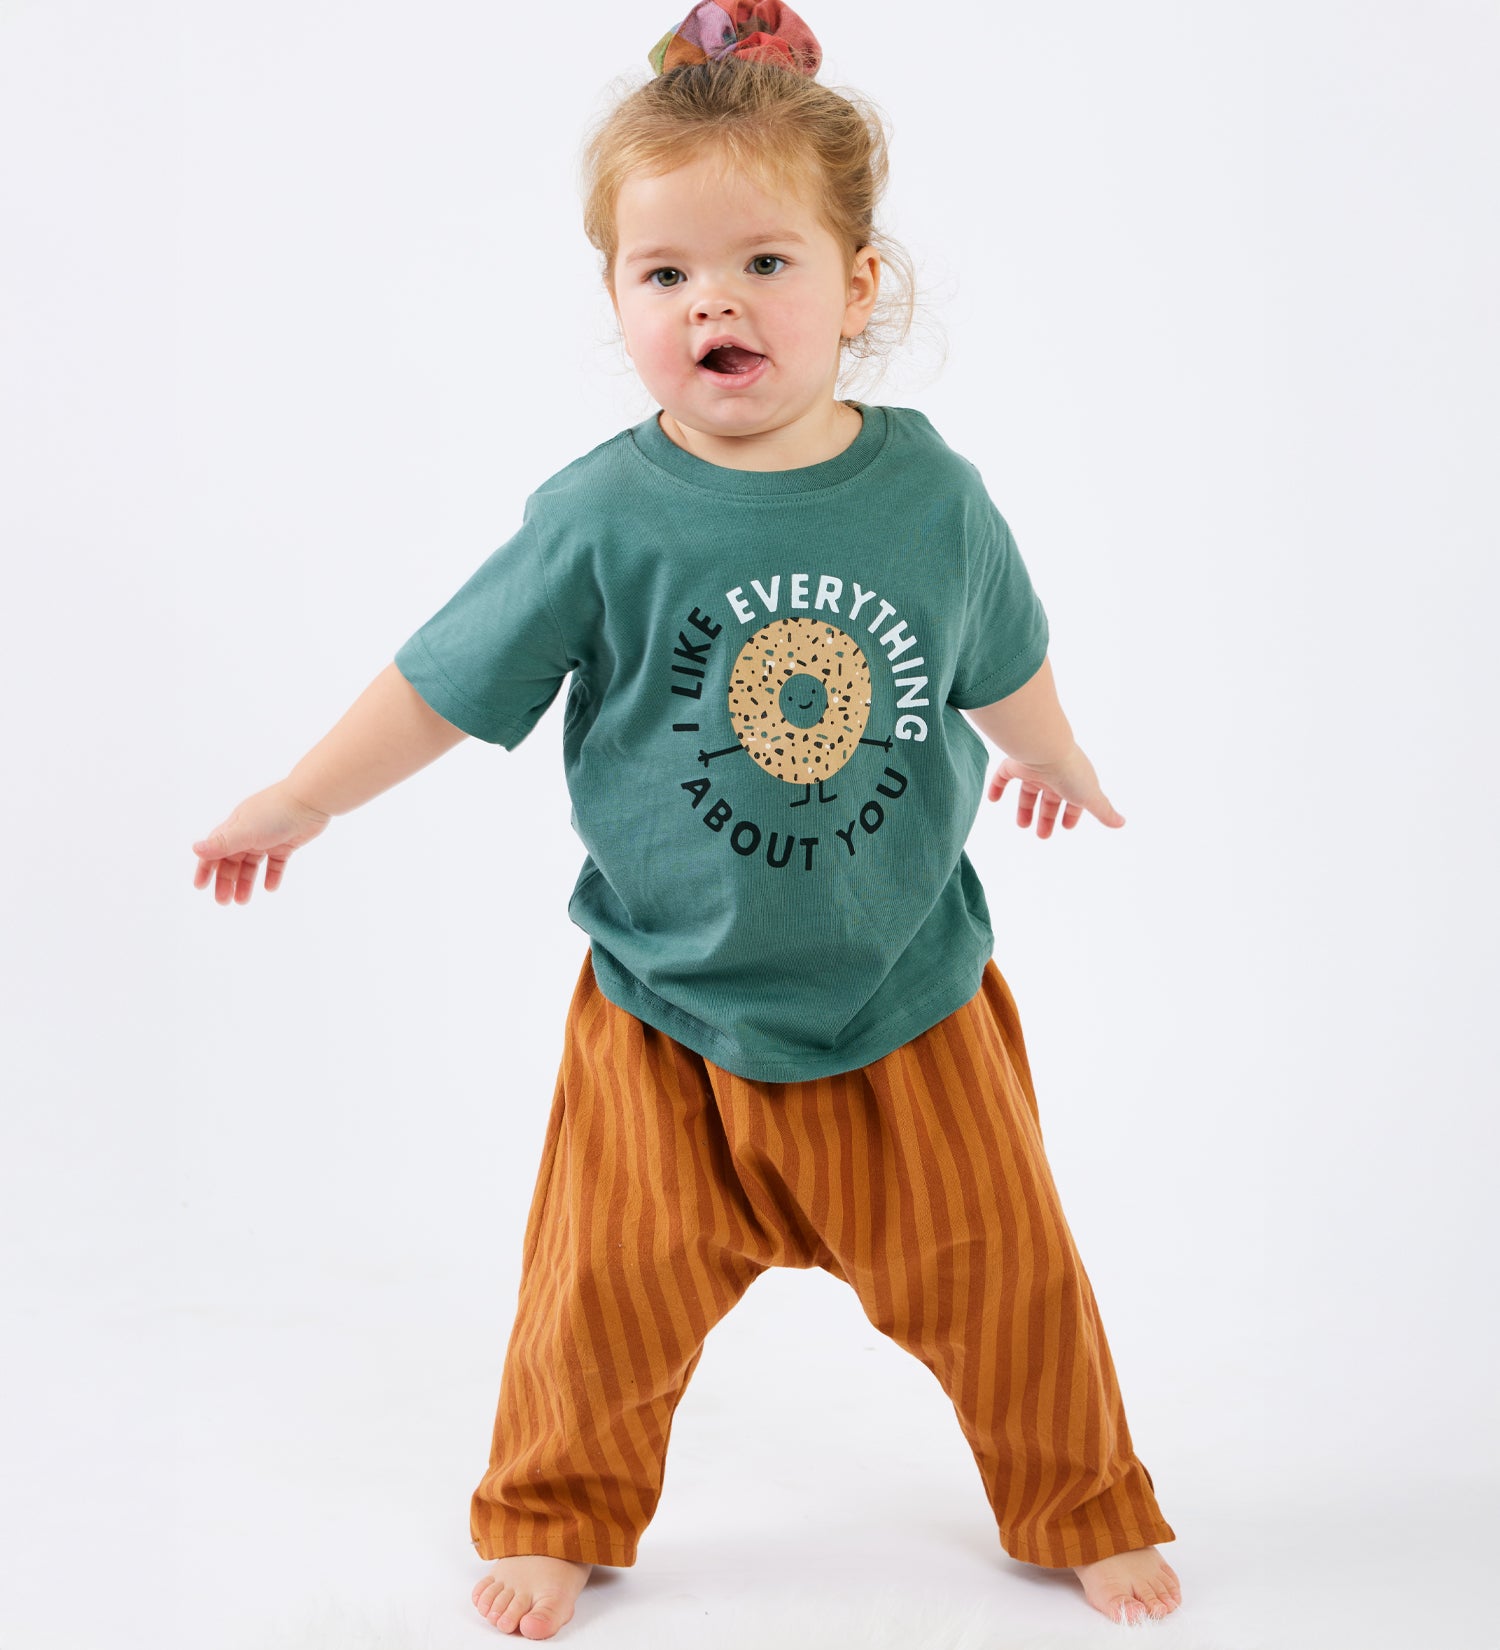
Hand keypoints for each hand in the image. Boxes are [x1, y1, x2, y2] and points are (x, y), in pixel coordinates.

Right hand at [191, 782, 332, 904]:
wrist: (309, 800)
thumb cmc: (274, 813)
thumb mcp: (244, 831)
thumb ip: (222, 843)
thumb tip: (195, 849)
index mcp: (234, 828)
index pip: (214, 850)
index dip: (205, 868)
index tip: (200, 886)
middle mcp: (248, 833)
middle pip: (232, 861)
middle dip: (226, 881)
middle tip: (223, 901)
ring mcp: (267, 839)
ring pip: (252, 864)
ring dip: (245, 882)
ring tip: (242, 901)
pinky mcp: (286, 843)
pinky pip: (276, 863)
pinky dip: (272, 875)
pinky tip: (270, 888)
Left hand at [986, 744, 1124, 838]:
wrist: (1044, 748)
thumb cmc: (1071, 772)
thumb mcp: (1090, 796)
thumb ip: (1103, 810)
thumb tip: (1121, 823)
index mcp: (1073, 781)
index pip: (1073, 801)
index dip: (1071, 814)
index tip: (1067, 827)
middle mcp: (1053, 775)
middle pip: (1050, 799)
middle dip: (1048, 817)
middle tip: (1042, 835)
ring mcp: (1033, 769)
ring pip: (1028, 791)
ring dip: (1025, 808)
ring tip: (1022, 825)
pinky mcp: (1014, 764)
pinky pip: (1002, 776)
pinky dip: (997, 787)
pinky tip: (993, 799)